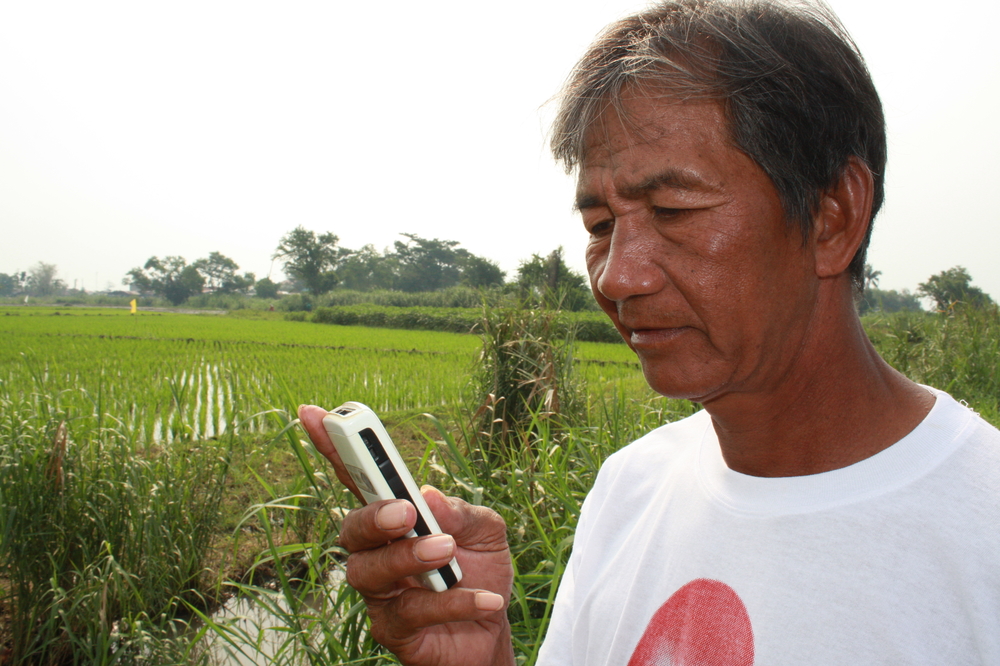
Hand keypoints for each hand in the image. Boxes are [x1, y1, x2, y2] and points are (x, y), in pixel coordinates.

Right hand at [298, 405, 515, 665]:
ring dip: (408, 557)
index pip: (357, 480)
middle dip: (373, 517)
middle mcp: (377, 553)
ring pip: (369, 572)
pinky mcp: (394, 631)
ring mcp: (381, 594)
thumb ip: (462, 511)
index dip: (334, 448)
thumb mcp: (486, 531)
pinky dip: (451, 602)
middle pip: (351, 530)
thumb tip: (429, 494)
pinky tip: (484, 598)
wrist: (494, 632)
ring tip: (446, 552)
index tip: (316, 414)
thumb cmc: (480, 572)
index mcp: (395, 518)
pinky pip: (410, 613)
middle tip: (406, 512)